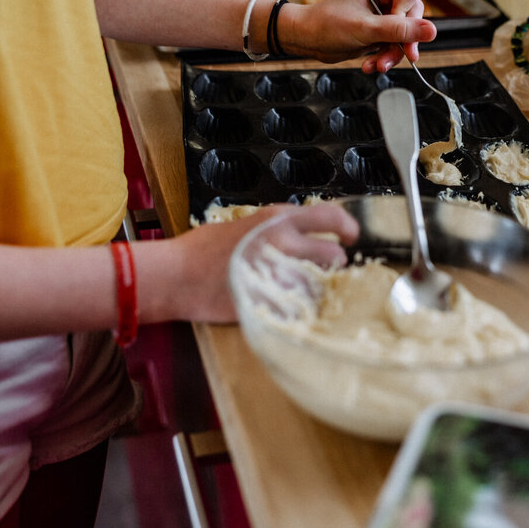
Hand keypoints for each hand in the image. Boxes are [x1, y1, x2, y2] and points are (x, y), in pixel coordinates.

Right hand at [141, 203, 359, 323]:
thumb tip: (300, 235)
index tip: (351, 236)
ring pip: (320, 286)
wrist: (177, 276)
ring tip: (297, 290)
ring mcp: (280, 276)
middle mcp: (284, 244)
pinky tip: (284, 307)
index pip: (330, 217)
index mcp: (278, 220)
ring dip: (315, 289)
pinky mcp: (272, 304)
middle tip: (322, 270)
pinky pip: (301, 310)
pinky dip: (298, 310)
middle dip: (332, 265)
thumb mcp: (245, 224)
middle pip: (333, 256)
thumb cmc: (202, 249)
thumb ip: (276, 228)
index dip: (348, 227)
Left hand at [279, 0, 435, 71]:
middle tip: (398, 56)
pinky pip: (395, 41)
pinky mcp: (380, 26)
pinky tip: (372, 63)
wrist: (306, 40)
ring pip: (406, 32)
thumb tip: (432, 31)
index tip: (391, 31)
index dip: (406, 15)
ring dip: (393, 53)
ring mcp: (383, 10)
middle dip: (402, 40)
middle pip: (413, 15)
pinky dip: (386, 55)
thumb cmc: (325, 26)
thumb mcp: (364, 29)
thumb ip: (398, 30)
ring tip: (378, 65)